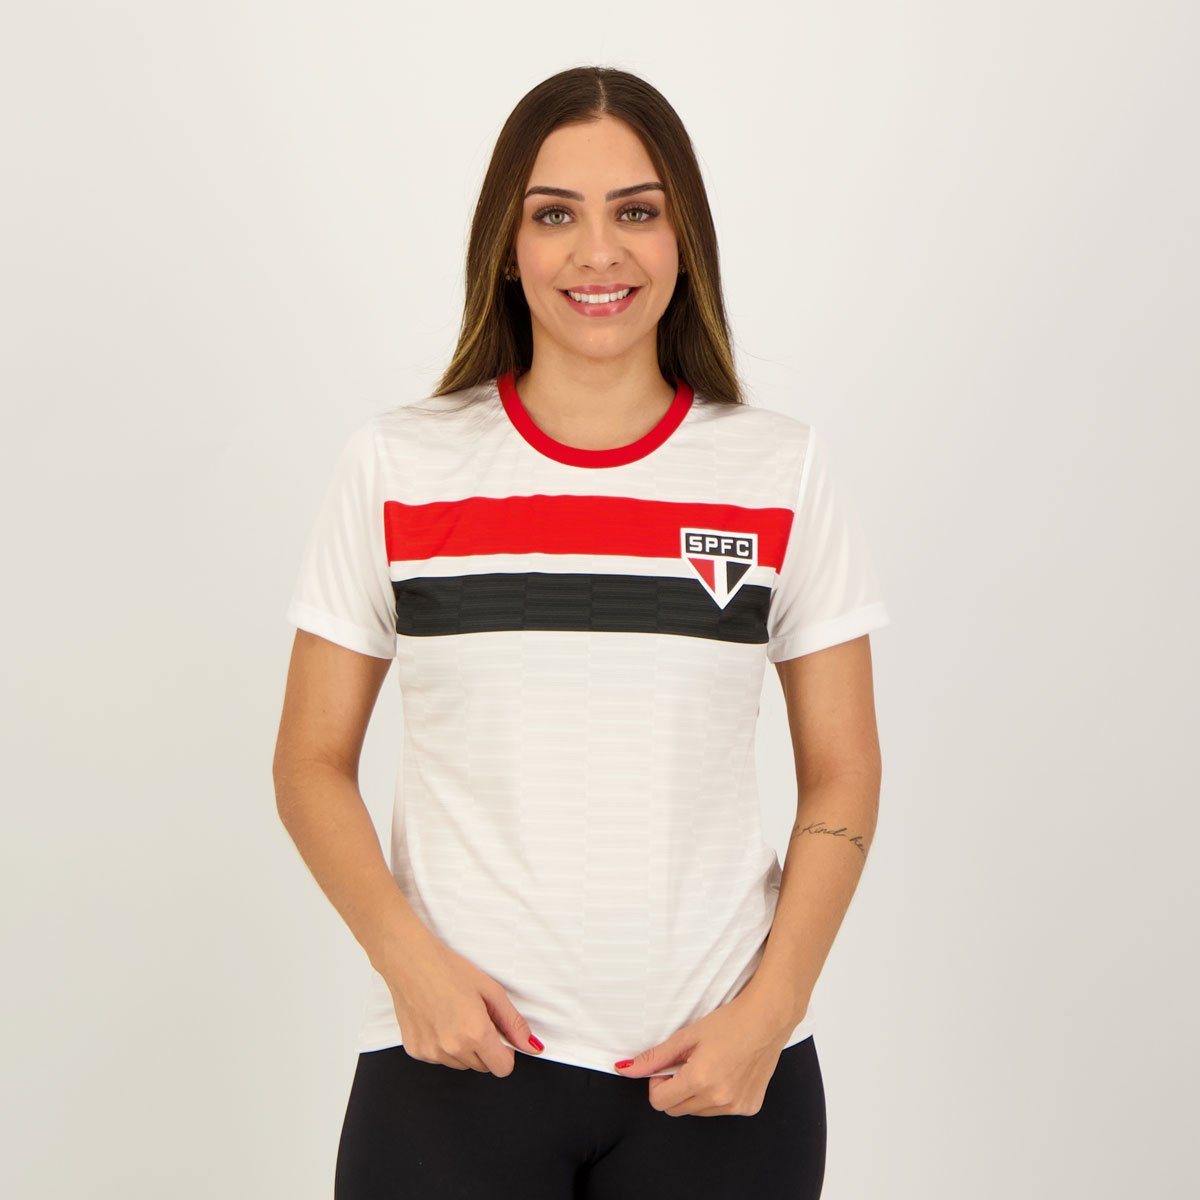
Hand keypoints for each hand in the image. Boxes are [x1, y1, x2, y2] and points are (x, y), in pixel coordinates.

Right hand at [379, 932, 544, 1075]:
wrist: (409, 960)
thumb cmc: (448, 969)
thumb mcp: (490, 990)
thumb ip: (514, 1023)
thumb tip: (533, 1046)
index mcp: (475, 1033)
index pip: (503, 1068)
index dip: (506, 1052)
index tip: (499, 1035)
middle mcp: (452, 1048)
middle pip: (483, 1067)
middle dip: (485, 1047)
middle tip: (475, 1016)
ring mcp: (431, 1053)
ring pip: (461, 1063)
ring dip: (464, 1047)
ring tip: (455, 1015)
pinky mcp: (416, 1051)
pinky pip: (440, 1059)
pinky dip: (443, 1045)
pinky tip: (438, 1019)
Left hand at [612, 988, 796, 1116]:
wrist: (768, 1019)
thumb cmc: (729, 1021)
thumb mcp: (687, 1036)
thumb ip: (655, 1057)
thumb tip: (625, 1070)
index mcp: (700, 1080)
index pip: (659, 1102)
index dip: (657, 1083)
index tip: (667, 1067)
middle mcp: (719, 1099)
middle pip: (676, 1109)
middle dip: (673, 1089)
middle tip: (687, 1063)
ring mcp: (736, 1106)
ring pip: (697, 1111)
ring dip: (695, 1093)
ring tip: (709, 1065)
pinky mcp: (749, 1107)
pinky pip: (720, 1110)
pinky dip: (716, 1096)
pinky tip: (727, 1072)